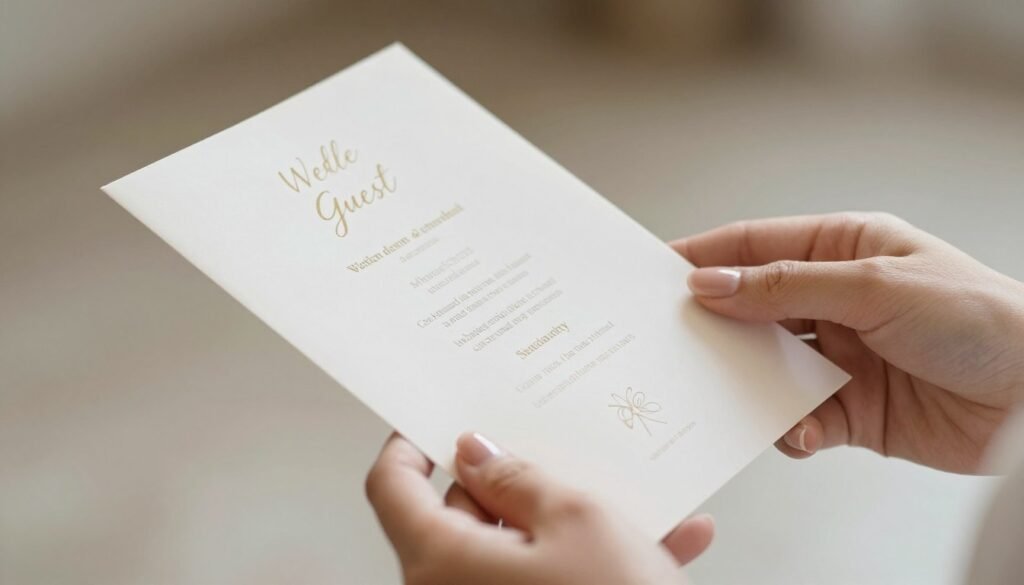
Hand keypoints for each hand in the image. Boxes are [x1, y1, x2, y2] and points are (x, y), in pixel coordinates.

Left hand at [365, 433, 713, 584]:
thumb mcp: (575, 519)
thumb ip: (516, 477)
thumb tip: (477, 453)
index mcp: (441, 562)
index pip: (392, 487)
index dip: (412, 443)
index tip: (441, 417)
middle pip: (458, 515)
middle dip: (510, 481)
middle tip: (554, 446)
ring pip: (512, 549)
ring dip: (568, 523)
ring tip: (629, 497)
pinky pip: (549, 582)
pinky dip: (593, 562)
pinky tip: (664, 541)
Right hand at [673, 212, 1023, 472]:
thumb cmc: (980, 320)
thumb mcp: (875, 286)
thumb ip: (787, 287)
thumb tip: (712, 283)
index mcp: (844, 250)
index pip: (757, 245)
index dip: (705, 256)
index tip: (655, 272)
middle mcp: (836, 299)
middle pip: (752, 307)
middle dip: (716, 324)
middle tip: (672, 340)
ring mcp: (841, 354)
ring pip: (766, 365)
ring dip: (748, 381)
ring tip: (728, 390)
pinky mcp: (849, 408)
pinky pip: (795, 416)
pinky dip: (787, 427)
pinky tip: (798, 430)